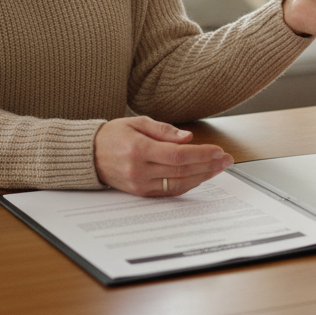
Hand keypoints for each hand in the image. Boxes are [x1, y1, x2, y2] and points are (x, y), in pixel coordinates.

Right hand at [93, 116, 232, 195]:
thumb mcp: (137, 122)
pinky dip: (188, 184)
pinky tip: (201, 176)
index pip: (177, 155)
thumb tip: (188, 138)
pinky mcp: (141, 192)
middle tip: (227, 159)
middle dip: (208, 165)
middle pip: (181, 170)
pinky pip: (170, 191)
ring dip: (203, 176)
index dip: (201, 154)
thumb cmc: (113, 135)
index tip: (218, 151)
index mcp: (138, 149)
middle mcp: (139, 170)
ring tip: (219, 167)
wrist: (89, 155)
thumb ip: (164, 130)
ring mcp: (140, 184)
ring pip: (179, 184)